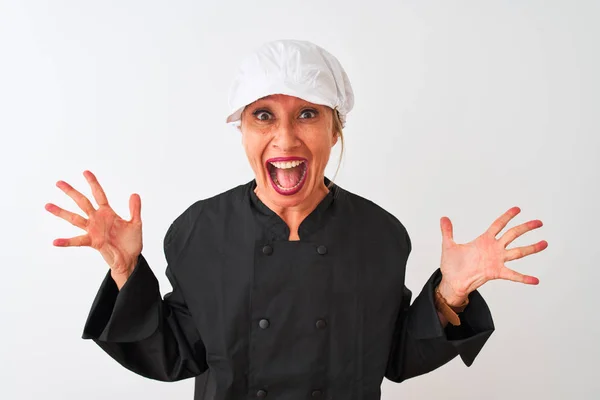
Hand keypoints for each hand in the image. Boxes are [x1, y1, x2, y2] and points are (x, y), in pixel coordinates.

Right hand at [45, 170, 141, 285]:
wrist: (129, 258)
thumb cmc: (131, 242)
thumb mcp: (136, 223)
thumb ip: (135, 209)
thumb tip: (134, 194)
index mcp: (108, 213)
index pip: (99, 194)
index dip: (93, 183)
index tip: (85, 172)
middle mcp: (97, 219)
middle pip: (82, 202)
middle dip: (71, 192)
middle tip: (59, 183)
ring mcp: (93, 230)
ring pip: (75, 218)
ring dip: (61, 212)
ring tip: (48, 205)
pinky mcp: (92, 242)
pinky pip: (77, 241)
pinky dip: (66, 242)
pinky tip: (55, 241)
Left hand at [437, 206, 547, 304]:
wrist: (452, 282)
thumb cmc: (452, 265)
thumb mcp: (449, 245)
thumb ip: (447, 231)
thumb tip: (443, 218)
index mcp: (483, 240)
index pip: (498, 225)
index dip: (507, 216)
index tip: (517, 209)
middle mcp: (493, 249)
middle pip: (512, 234)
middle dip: (525, 228)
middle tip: (539, 222)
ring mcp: (496, 260)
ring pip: (517, 252)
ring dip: (531, 248)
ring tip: (544, 243)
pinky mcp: (496, 272)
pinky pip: (512, 275)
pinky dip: (524, 278)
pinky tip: (535, 280)